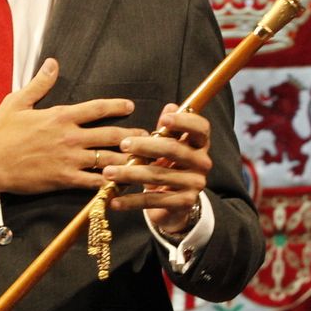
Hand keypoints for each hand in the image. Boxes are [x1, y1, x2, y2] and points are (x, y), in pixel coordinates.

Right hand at [0, 59, 145, 194]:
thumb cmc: (1, 132)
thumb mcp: (17, 101)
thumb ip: (39, 84)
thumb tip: (52, 63)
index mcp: (60, 116)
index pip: (97, 108)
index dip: (117, 106)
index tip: (129, 106)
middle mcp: (69, 137)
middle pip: (110, 134)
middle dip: (132, 135)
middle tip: (147, 136)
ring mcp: (69, 159)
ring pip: (107, 159)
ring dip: (127, 159)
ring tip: (142, 160)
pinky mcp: (64, 179)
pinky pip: (93, 181)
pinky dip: (109, 182)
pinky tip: (121, 182)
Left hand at [104, 104, 211, 234]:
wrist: (174, 204)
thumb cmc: (168, 167)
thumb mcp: (168, 147)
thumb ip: (167, 130)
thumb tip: (170, 106)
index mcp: (200, 144)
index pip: (201, 128)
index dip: (184, 121)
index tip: (164, 118)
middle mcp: (202, 163)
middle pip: (174, 149)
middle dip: (145, 146)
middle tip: (123, 144)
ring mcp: (194, 184)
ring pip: (158, 175)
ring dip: (130, 174)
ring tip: (108, 172)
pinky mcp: (184, 203)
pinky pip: (153, 200)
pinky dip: (131, 201)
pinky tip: (115, 201)